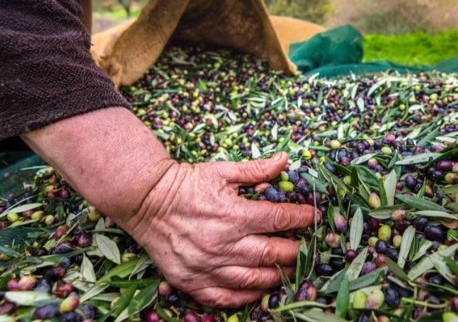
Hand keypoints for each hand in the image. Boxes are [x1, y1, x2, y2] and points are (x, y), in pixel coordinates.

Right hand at [22, 109, 315, 307]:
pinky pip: (225, 297)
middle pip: (273, 254)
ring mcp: (208, 266)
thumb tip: (286, 161)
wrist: (145, 200)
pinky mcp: (192, 280)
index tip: (313, 216)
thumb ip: (256, 170)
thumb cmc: (186, 184)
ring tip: (289, 269)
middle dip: (296, 251)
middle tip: (307, 247)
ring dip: (278, 276)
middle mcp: (223, 243)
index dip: (301, 218)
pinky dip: (246, 296)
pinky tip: (258, 289)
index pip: (280, 220)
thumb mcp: (222, 171)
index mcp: (233, 214)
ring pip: (254, 279)